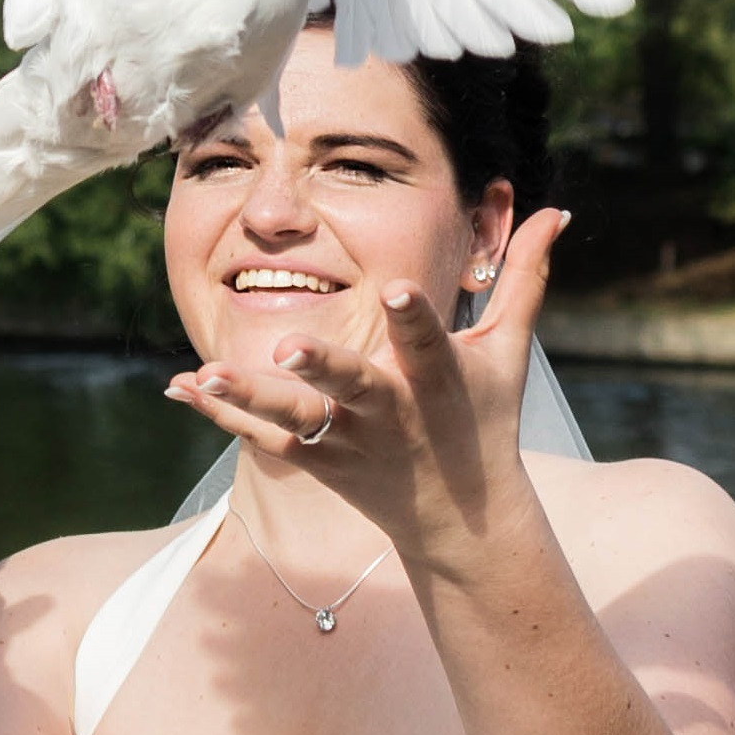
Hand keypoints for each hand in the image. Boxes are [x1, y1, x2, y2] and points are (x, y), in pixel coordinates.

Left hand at [166, 207, 572, 566]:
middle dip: (323, 366)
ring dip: (249, 395)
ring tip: (204, 370)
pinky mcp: (319, 462)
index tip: (390, 285)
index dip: (411, 314)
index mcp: (439, 380)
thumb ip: (523, 278)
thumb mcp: (509, 353)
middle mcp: (393, 412)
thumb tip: (556, 209)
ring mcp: (350, 442)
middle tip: (286, 343)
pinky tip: (177, 387)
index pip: (427, 341)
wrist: (464, 525)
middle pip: (354, 387)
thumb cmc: (485, 420)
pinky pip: (264, 439)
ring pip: (296, 419)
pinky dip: (221, 415)